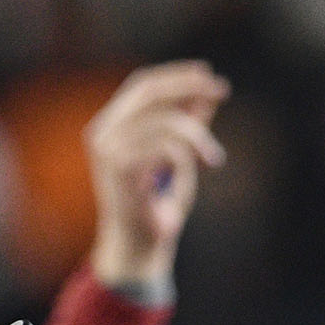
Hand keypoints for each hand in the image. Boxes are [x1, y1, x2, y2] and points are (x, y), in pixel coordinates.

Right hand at [83, 60, 227, 293]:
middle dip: (189, 87)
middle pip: (150, 91)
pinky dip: (187, 161)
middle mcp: (102, 133)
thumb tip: (206, 92)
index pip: (142, 85)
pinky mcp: (120, 168)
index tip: (209, 76)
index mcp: (109, 127)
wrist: (139, 249)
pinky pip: (169, 148)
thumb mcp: (177, 156)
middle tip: (222, 91)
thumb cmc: (156, 206)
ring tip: (213, 159)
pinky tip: (188, 180)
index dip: (177, 75)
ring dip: (198, 138)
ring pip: (167, 121)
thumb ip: (187, 124)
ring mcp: (107, 149)